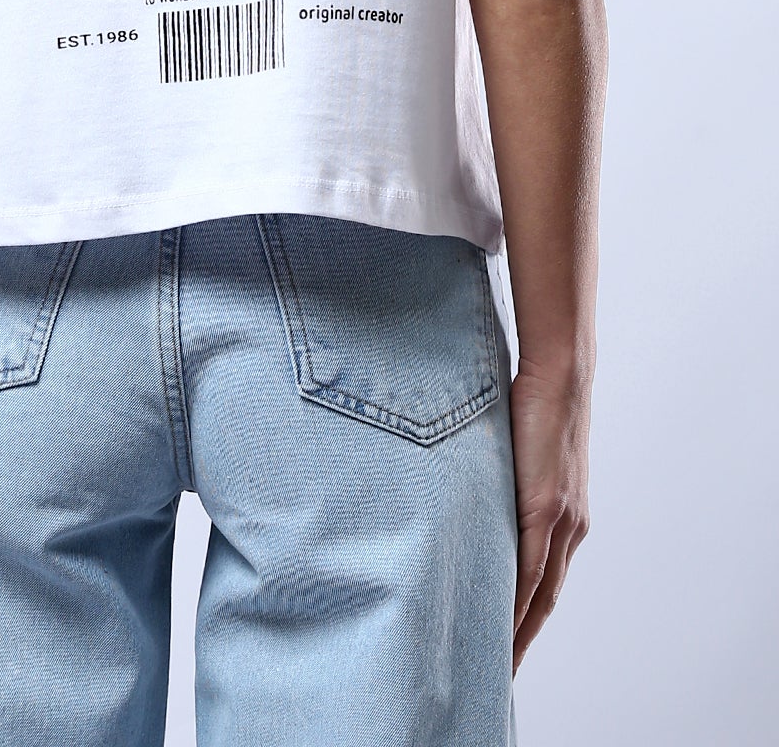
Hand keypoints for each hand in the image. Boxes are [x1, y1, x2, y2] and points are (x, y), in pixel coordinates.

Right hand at [509, 359, 592, 673]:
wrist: (561, 372)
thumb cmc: (534, 403)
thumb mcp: (520, 457)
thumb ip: (506, 488)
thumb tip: (474, 502)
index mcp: (567, 518)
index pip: (546, 585)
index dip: (527, 620)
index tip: (507, 649)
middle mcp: (571, 527)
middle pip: (545, 600)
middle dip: (521, 638)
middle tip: (497, 674)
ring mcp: (562, 519)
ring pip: (539, 592)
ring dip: (516, 628)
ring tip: (494, 662)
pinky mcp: (547, 506)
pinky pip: (530, 567)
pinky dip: (514, 599)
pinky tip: (499, 623)